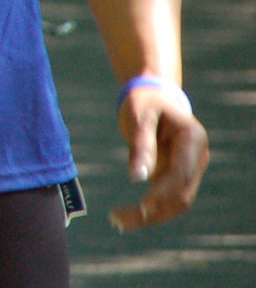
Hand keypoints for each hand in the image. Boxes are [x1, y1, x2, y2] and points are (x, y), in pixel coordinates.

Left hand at [110, 86, 207, 231]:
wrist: (152, 94)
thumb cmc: (145, 101)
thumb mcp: (140, 116)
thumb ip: (141, 145)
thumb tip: (137, 178)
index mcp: (193, 139)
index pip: (181, 174)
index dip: (163, 193)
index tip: (141, 207)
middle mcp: (197, 158)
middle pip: (181, 194)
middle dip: (153, 211)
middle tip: (118, 219)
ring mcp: (189, 169)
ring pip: (176, 202)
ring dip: (151, 215)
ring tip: (118, 221)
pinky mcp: (176, 175)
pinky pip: (167, 198)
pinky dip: (150, 209)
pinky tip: (127, 215)